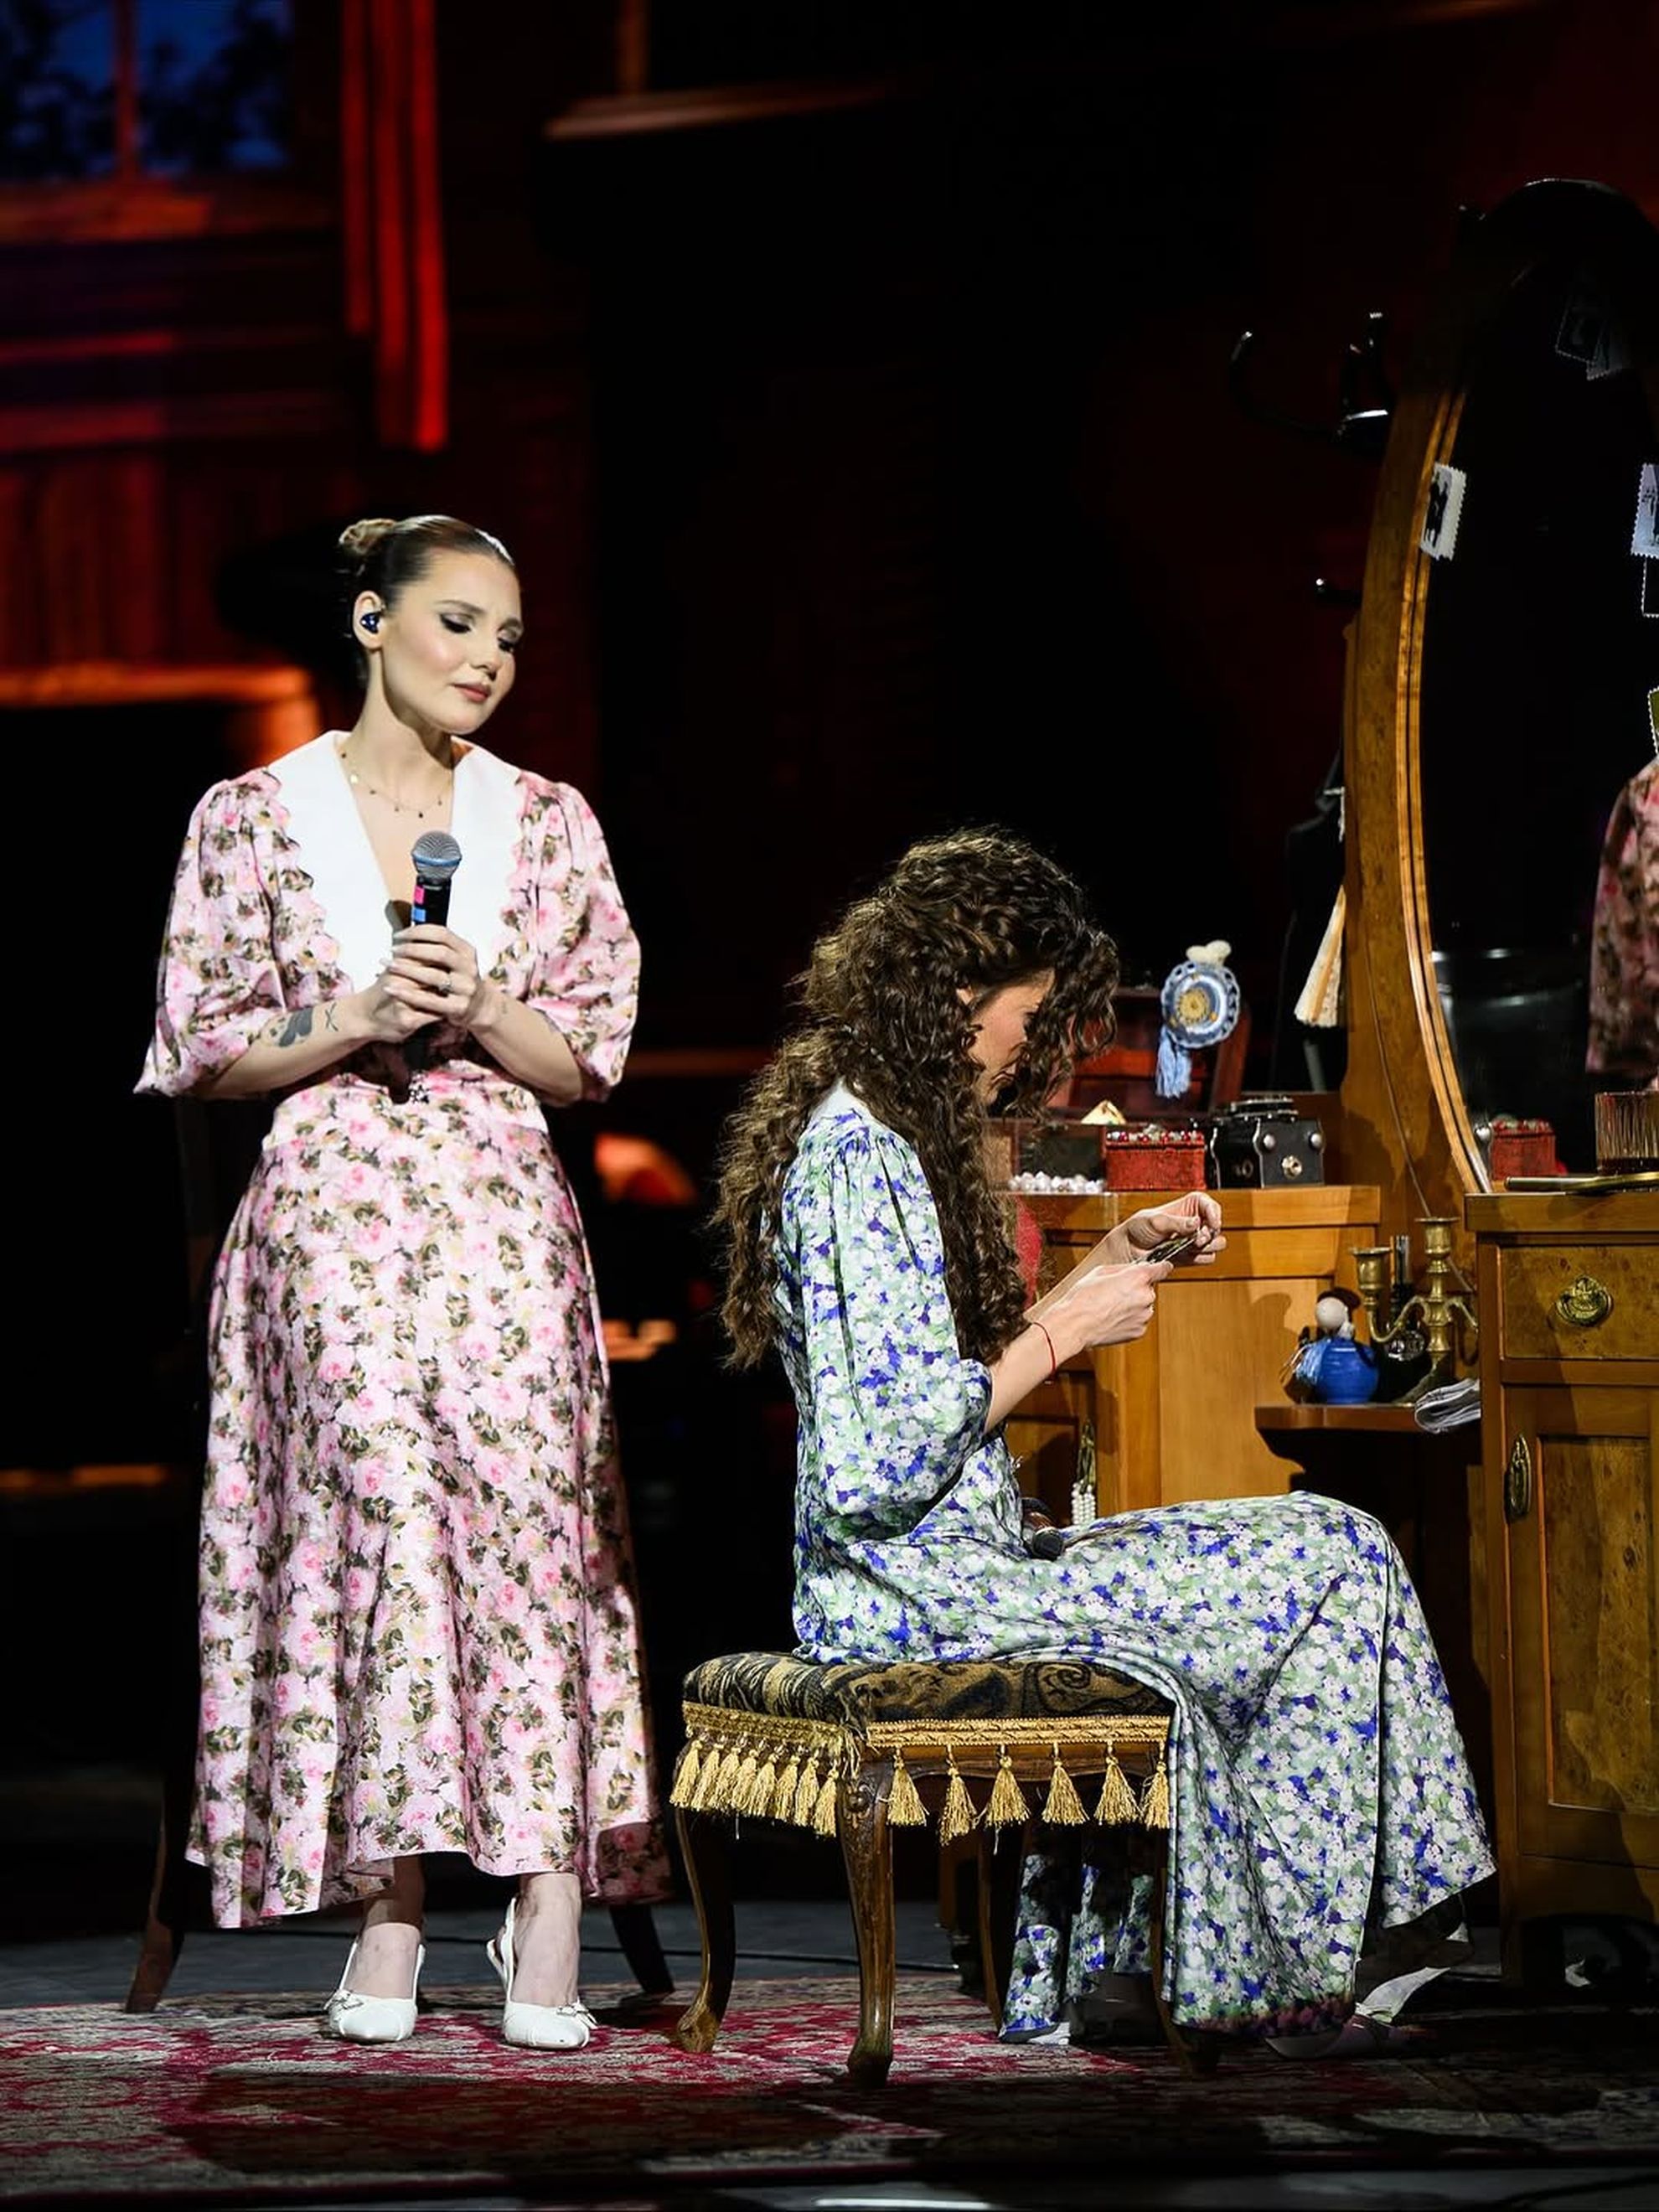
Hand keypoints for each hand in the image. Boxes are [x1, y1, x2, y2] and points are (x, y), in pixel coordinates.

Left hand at [385, 923, 482, 1028]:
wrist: (479, 1007)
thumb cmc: (458, 979)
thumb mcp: (455, 959)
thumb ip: (436, 947)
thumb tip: (407, 934)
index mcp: (467, 951)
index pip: (442, 934)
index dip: (417, 932)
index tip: (399, 936)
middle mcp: (469, 968)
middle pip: (439, 953)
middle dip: (412, 950)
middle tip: (393, 950)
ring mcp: (466, 989)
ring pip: (434, 976)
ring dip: (408, 970)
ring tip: (389, 967)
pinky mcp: (459, 1008)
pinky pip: (430, 1000)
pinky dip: (409, 994)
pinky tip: (393, 989)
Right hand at [1046, 1259, 1167, 1355]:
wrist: (1075, 1325)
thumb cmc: (1083, 1298)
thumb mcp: (1101, 1271)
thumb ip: (1123, 1269)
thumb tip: (1133, 1270)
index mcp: (1138, 1277)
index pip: (1162, 1269)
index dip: (1160, 1268)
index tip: (1161, 1268)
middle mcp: (1146, 1296)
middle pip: (1148, 1288)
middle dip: (1135, 1288)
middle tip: (1114, 1292)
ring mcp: (1144, 1316)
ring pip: (1143, 1305)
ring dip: (1132, 1305)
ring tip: (1110, 1307)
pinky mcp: (1139, 1331)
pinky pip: (1138, 1320)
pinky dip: (1129, 1319)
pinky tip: (1111, 1318)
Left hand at [1118, 1189, 1224, 1265]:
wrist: (1129, 1249)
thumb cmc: (1138, 1228)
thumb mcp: (1155, 1221)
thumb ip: (1176, 1223)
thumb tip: (1195, 1223)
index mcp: (1189, 1206)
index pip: (1211, 1206)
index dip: (1215, 1214)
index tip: (1212, 1224)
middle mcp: (1195, 1222)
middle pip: (1216, 1227)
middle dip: (1209, 1235)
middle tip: (1196, 1240)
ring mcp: (1195, 1239)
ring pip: (1216, 1244)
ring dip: (1205, 1247)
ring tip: (1188, 1247)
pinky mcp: (1193, 1255)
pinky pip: (1208, 1258)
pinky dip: (1198, 1258)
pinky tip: (1184, 1255)